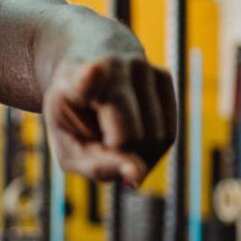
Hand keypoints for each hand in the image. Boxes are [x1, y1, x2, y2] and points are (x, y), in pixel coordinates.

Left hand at [43, 52, 175, 185]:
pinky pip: (169, 133)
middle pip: (133, 136)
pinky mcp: (163, 74)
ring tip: (116, 140)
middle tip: (102, 145)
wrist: (88, 77)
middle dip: (122, 155)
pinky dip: (154, 149)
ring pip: (158, 137)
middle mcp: (111, 66)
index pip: (86, 80)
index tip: (95, 69)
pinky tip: (134, 137)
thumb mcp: (71, 150)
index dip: (90, 78)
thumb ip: (98, 166)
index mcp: (75, 82)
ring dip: (141, 155)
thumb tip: (138, 174)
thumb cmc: (76, 121)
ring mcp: (141, 67)